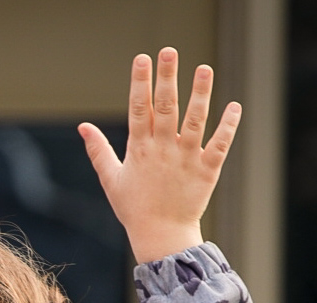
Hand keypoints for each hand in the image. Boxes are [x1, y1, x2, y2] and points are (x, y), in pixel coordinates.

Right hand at [79, 47, 240, 263]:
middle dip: (167, 78)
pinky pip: (219, 145)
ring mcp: (186, 160)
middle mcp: (163, 150)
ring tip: (204, 68)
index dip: (139, 83)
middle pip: (166, 107)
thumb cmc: (134, 208)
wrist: (161, 236)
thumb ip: (98, 150)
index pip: (138, 109)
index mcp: (139, 150)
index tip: (142, 59)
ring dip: (200, 93)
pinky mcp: (207, 171)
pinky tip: (234, 105)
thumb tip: (83, 126)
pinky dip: (228, 126)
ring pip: (195, 121)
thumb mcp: (111, 179)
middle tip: (169, 51)